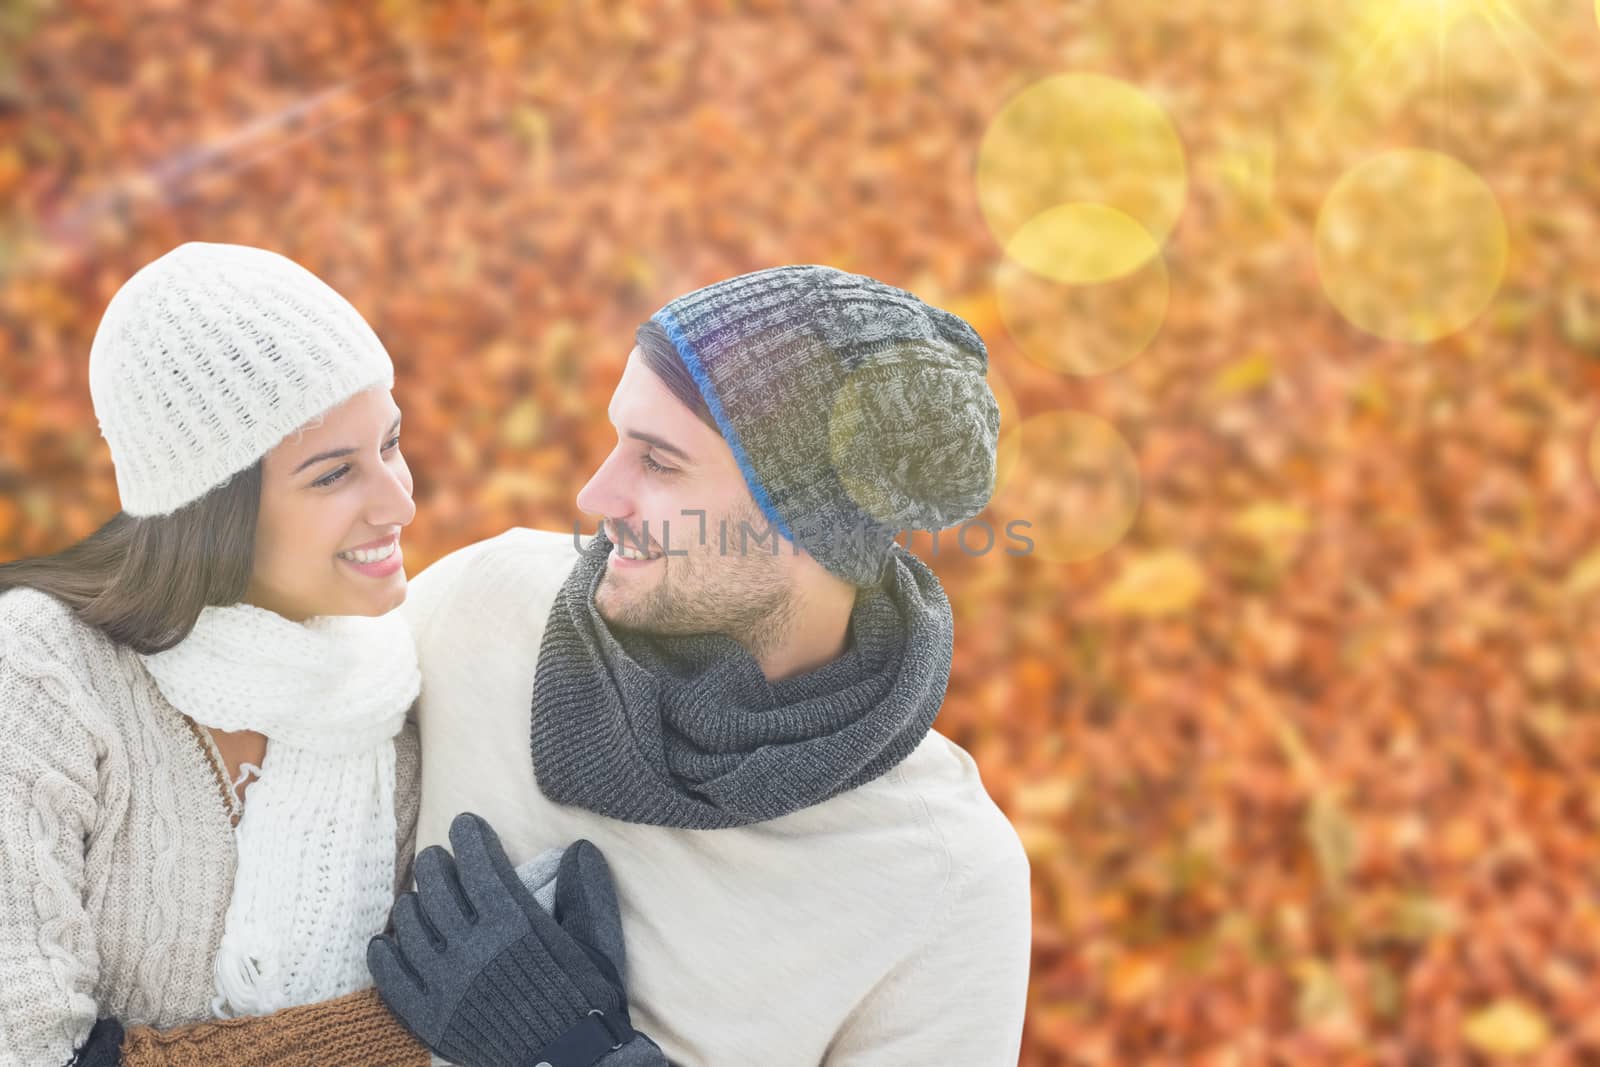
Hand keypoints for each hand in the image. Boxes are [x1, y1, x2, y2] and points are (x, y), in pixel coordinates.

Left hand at [368, 813, 634, 1066]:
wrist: (569, 1064)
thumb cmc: (586, 1002)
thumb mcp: (597, 942)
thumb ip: (587, 890)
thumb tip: (578, 849)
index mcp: (514, 922)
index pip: (478, 861)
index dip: (469, 836)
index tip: (466, 825)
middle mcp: (473, 946)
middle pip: (437, 885)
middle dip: (437, 863)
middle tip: (439, 859)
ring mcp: (445, 982)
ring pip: (410, 923)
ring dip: (414, 902)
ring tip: (420, 899)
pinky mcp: (429, 1016)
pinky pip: (391, 976)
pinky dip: (384, 953)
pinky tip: (386, 941)